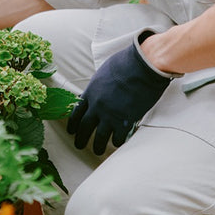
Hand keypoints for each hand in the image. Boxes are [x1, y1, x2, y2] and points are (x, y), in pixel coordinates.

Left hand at [66, 32, 173, 155]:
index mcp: (91, 92)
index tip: (71, 131)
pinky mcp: (125, 121)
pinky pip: (118, 138)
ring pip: (100, 138)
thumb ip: (99, 84)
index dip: (73, 124)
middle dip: (80, 139)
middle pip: (84, 128)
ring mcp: (110, 115)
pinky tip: (118, 143)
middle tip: (79, 146)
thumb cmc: (125, 63)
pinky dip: (118, 142)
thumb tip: (100, 89)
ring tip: (98, 151)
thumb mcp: (104, 71)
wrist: (143, 66)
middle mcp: (97, 106)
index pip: (76, 112)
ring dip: (98, 146)